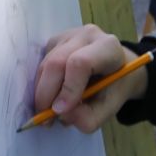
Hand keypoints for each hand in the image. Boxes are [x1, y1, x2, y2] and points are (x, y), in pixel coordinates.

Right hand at [33, 26, 149, 132]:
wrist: (114, 70)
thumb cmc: (112, 88)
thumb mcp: (108, 109)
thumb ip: (88, 118)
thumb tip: (61, 115)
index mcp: (108, 48)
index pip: (81, 63)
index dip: (68, 88)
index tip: (60, 112)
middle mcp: (87, 36)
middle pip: (56, 62)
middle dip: (46, 94)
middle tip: (46, 120)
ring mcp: (68, 35)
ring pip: (45, 65)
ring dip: (42, 93)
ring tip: (50, 112)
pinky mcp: (55, 41)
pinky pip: (41, 64)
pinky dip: (42, 84)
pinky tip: (54, 94)